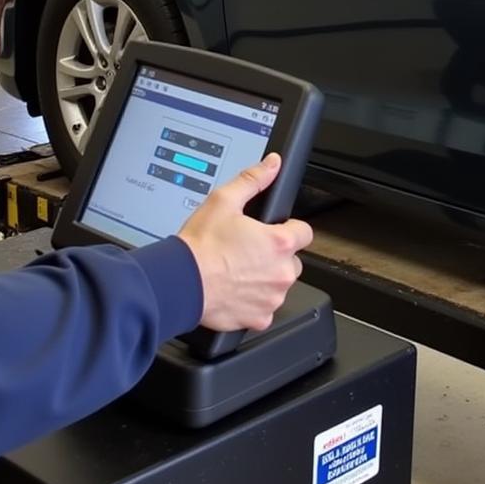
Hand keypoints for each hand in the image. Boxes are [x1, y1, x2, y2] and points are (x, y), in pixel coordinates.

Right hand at [178, 153, 312, 331]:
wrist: (179, 283)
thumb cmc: (200, 247)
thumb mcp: (224, 200)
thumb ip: (253, 180)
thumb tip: (272, 165)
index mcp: (279, 243)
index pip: (304, 232)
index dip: (289, 229)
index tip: (275, 231)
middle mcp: (281, 272)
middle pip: (293, 260)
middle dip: (276, 255)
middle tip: (249, 251)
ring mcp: (272, 297)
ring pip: (279, 284)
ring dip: (266, 278)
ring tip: (238, 270)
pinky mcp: (259, 318)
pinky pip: (265, 308)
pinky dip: (254, 301)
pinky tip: (235, 289)